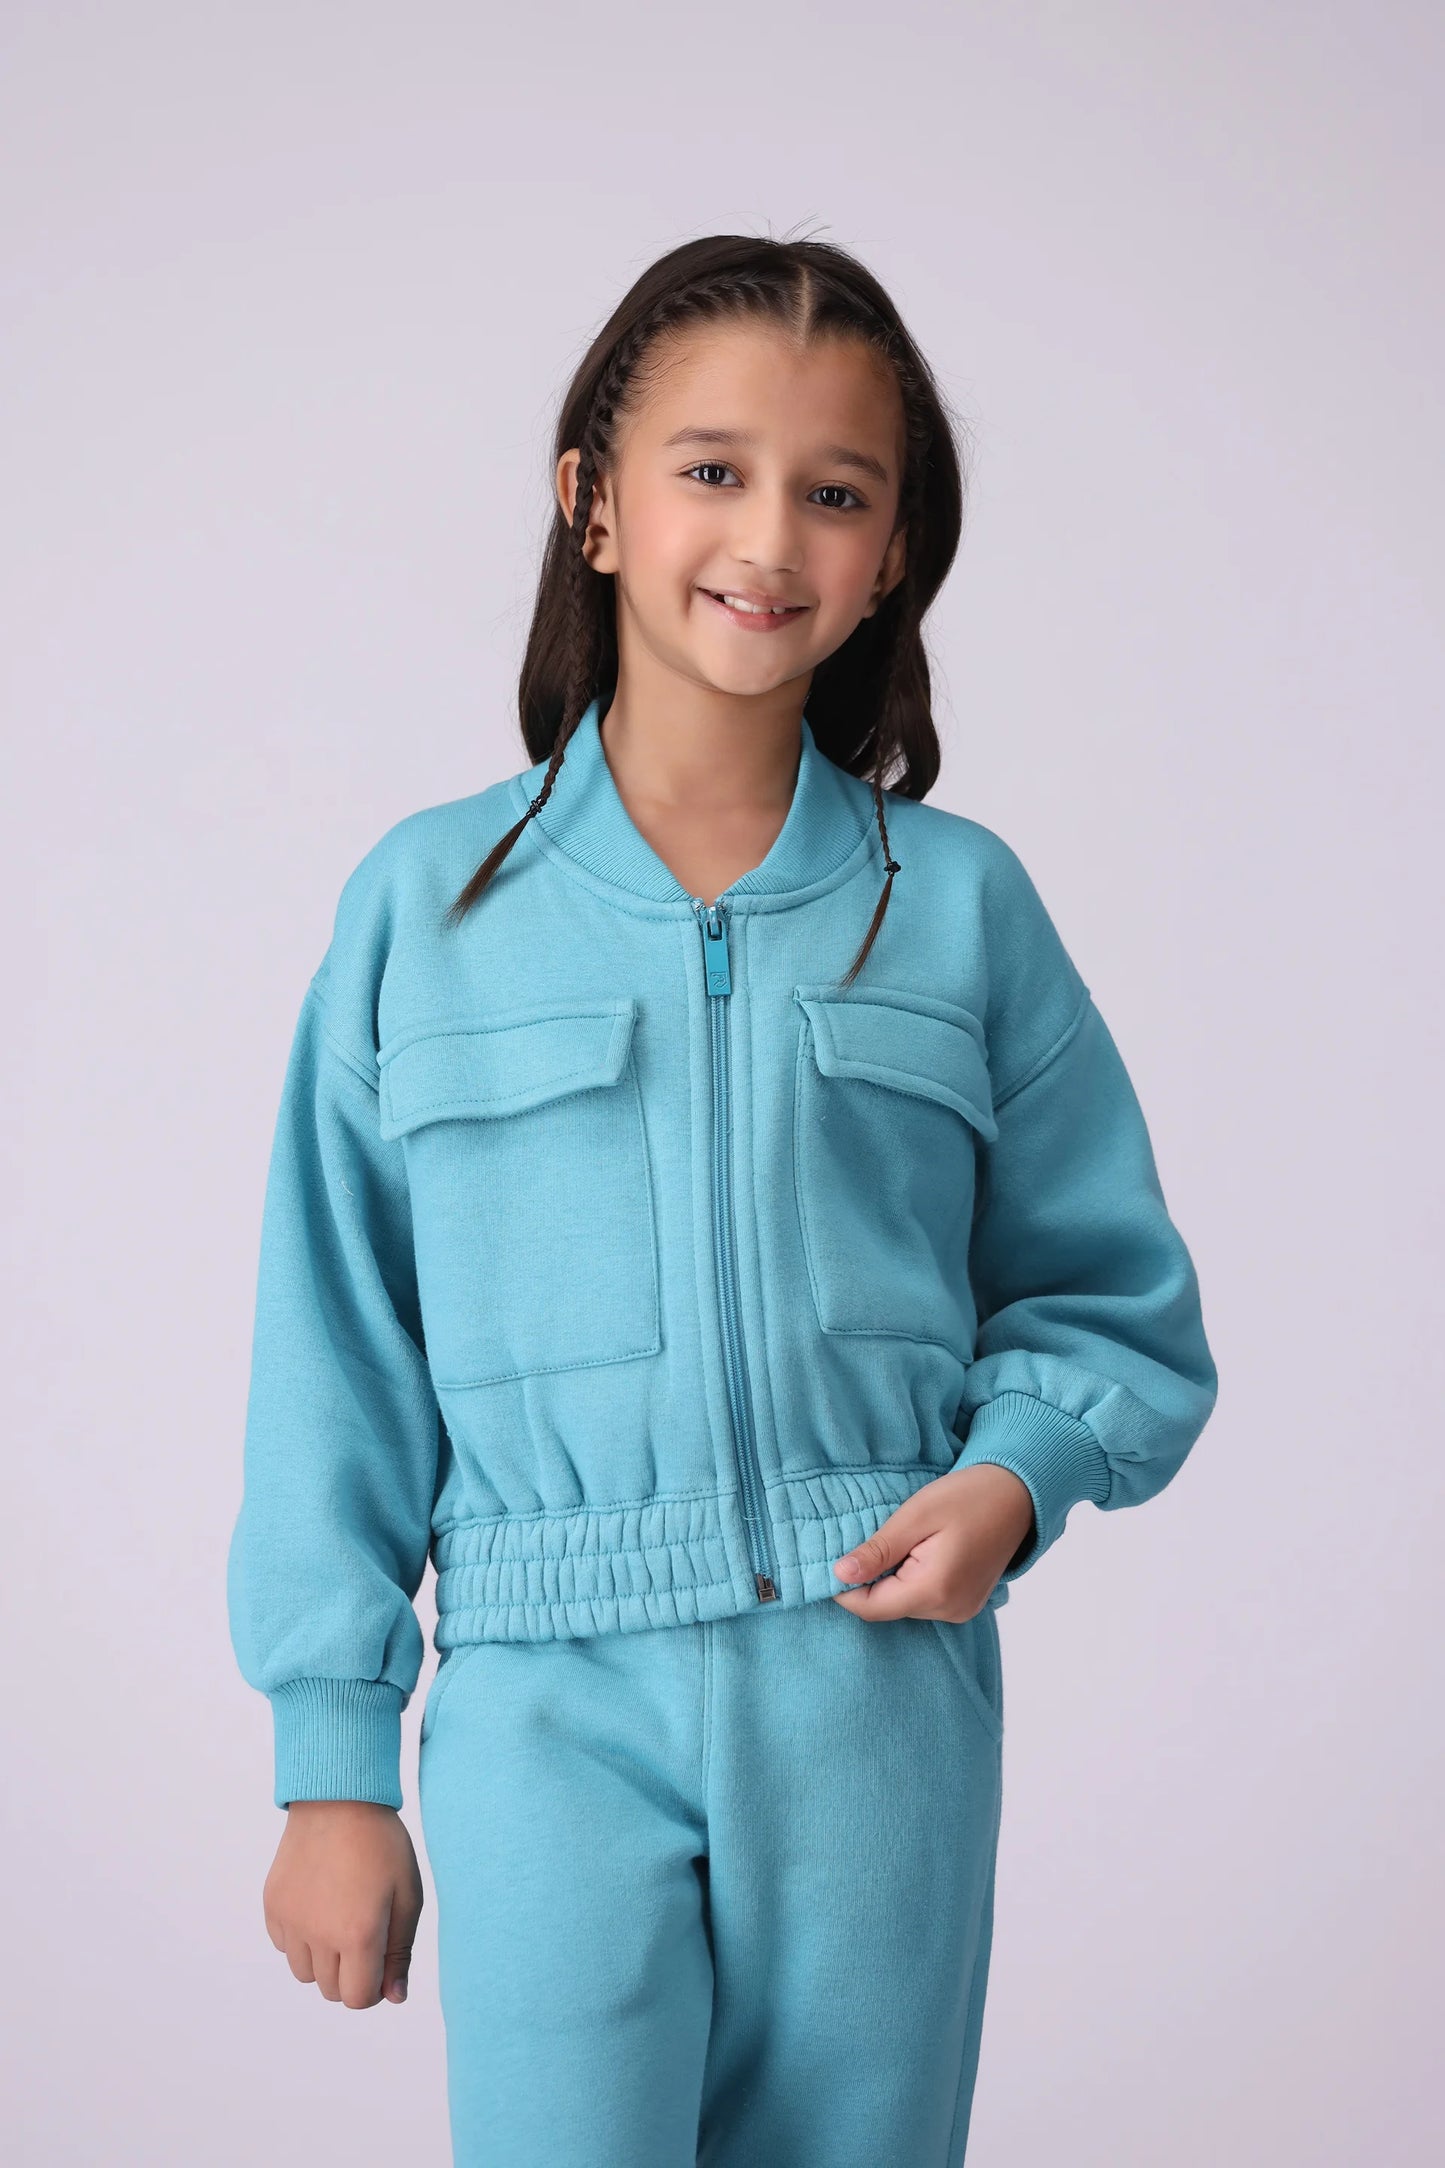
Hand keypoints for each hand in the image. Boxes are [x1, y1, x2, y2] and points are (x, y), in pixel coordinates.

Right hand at [263, 1800, 422, 2008]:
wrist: (339, 1798)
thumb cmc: (382, 1845)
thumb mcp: (408, 1895)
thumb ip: (400, 1952)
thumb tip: (394, 1997)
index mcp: (358, 1933)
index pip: (358, 1998)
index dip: (373, 1987)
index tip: (380, 1959)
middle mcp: (318, 1934)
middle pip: (330, 1991)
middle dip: (350, 1973)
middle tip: (363, 1930)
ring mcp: (290, 1921)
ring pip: (304, 1973)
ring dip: (323, 1958)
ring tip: (339, 1915)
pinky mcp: (272, 1906)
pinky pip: (285, 1945)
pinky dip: (300, 1938)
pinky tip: (318, 1903)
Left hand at [831, 1463, 1035, 1620]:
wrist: (1018, 1494)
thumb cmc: (968, 1496)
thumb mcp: (916, 1515)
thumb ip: (878, 1550)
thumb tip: (839, 1574)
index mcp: (935, 1590)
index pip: (871, 1607)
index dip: (844, 1589)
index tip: (830, 1561)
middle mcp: (950, 1610)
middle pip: (888, 1607)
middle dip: (869, 1581)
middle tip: (864, 1541)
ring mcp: (962, 1610)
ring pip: (905, 1605)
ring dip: (890, 1580)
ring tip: (896, 1543)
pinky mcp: (966, 1603)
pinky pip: (925, 1600)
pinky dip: (911, 1581)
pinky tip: (914, 1553)